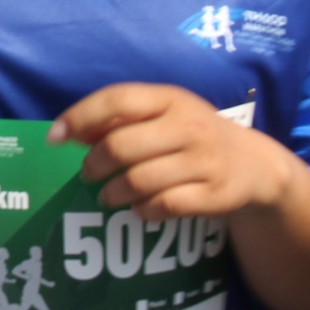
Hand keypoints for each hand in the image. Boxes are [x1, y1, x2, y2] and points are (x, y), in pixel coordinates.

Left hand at [53, 84, 299, 219]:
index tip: (55, 137)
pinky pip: (164, 206)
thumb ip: (122, 119)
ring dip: (113, 193)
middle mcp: (188, 125)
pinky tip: (139, 210)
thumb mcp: (165, 115)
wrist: (254, 166)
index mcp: (170, 98)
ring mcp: (204, 160)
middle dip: (94, 165)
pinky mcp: (215, 194)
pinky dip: (143, 211)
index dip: (80, 116)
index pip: (117, 100)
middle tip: (88, 175)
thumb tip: (71, 131)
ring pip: (139, 180)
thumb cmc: (193, 136)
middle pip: (121, 146)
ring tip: (107, 196)